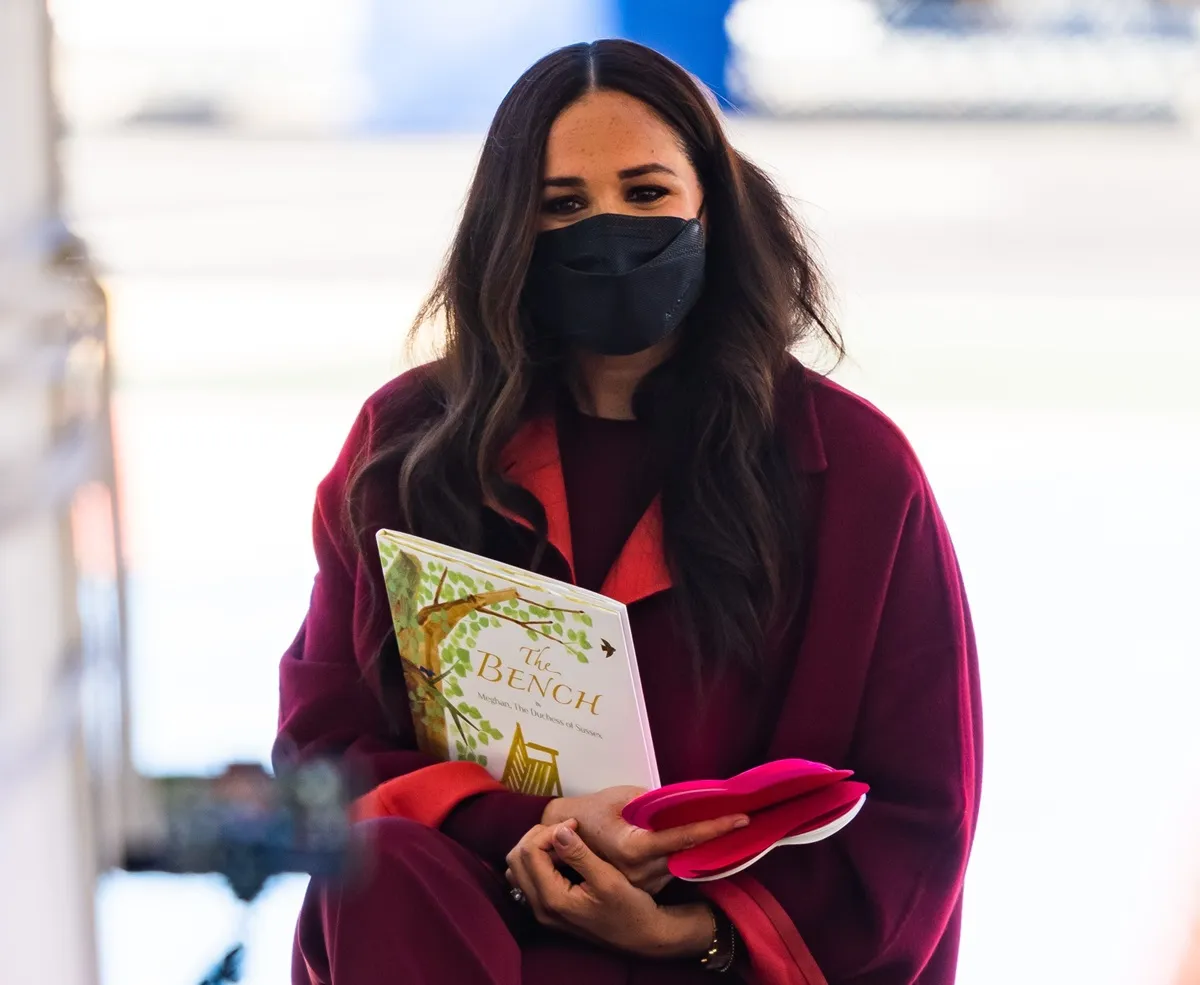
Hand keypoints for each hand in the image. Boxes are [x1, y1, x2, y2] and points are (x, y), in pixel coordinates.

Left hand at [506, 822, 714, 958]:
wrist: (640, 936)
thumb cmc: (629, 908)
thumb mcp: (607, 878)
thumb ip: (579, 854)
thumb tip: (558, 830)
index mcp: (552, 899)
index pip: (530, 852)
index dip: (549, 831)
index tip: (575, 825)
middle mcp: (540, 908)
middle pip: (516, 859)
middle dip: (537, 836)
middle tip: (566, 830)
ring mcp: (542, 911)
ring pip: (518, 869)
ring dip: (536, 848)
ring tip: (563, 842)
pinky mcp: (549, 909)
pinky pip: (528, 879)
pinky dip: (539, 861)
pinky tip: (563, 857)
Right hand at [542, 787, 747, 893]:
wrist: (561, 837)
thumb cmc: (591, 810)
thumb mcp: (621, 796)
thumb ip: (650, 800)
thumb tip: (678, 800)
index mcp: (635, 848)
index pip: (683, 838)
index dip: (713, 827)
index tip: (740, 817)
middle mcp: (640, 872)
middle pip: (688, 855)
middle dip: (714, 838)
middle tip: (743, 820)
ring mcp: (641, 883)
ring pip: (680, 864)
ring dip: (699, 848)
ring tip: (721, 827)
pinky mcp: (642, 887)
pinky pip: (669, 870)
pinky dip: (680, 856)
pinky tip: (689, 842)